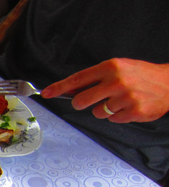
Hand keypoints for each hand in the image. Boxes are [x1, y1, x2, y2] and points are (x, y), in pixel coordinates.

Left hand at [41, 59, 168, 122]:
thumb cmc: (141, 74)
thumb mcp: (118, 68)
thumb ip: (95, 78)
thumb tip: (69, 90)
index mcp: (110, 67)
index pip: (77, 79)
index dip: (59, 88)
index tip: (46, 93)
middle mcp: (116, 81)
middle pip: (81, 101)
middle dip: (82, 104)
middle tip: (93, 100)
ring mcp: (125, 97)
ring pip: (97, 112)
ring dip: (105, 110)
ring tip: (121, 100)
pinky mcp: (133, 111)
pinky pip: (113, 119)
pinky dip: (118, 115)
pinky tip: (130, 106)